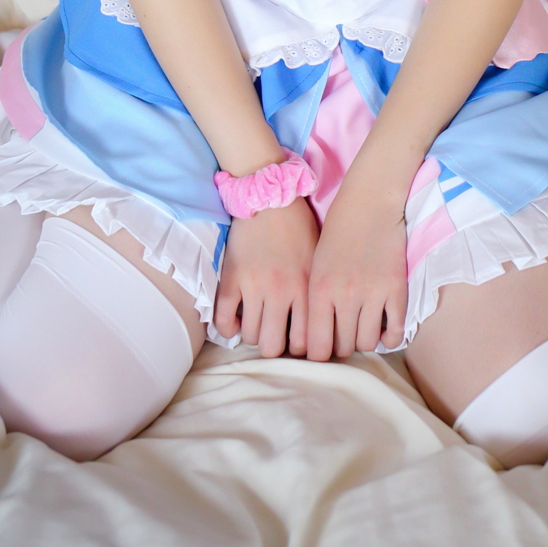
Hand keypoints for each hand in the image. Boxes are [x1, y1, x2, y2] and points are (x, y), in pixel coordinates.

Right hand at [214, 196, 318, 356]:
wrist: (269, 196)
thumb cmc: (299, 226)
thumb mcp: (319, 260)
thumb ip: (318, 293)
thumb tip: (323, 325)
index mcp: (306, 287)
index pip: (304, 342)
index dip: (300, 350)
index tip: (297, 342)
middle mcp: (280, 291)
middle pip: (273, 347)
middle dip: (274, 346)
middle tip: (276, 336)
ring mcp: (253, 286)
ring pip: (250, 336)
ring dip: (253, 334)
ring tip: (257, 324)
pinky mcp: (231, 278)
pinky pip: (224, 319)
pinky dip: (228, 328)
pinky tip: (235, 323)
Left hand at [307, 179, 407, 359]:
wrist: (369, 200)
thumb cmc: (337, 229)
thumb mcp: (314, 264)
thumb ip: (314, 300)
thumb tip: (313, 336)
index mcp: (319, 289)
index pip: (316, 346)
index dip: (318, 354)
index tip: (322, 348)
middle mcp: (344, 295)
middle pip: (343, 347)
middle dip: (342, 346)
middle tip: (343, 335)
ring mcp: (372, 293)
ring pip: (368, 343)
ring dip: (364, 339)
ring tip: (362, 328)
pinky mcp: (396, 289)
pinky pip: (395, 332)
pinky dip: (390, 338)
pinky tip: (385, 330)